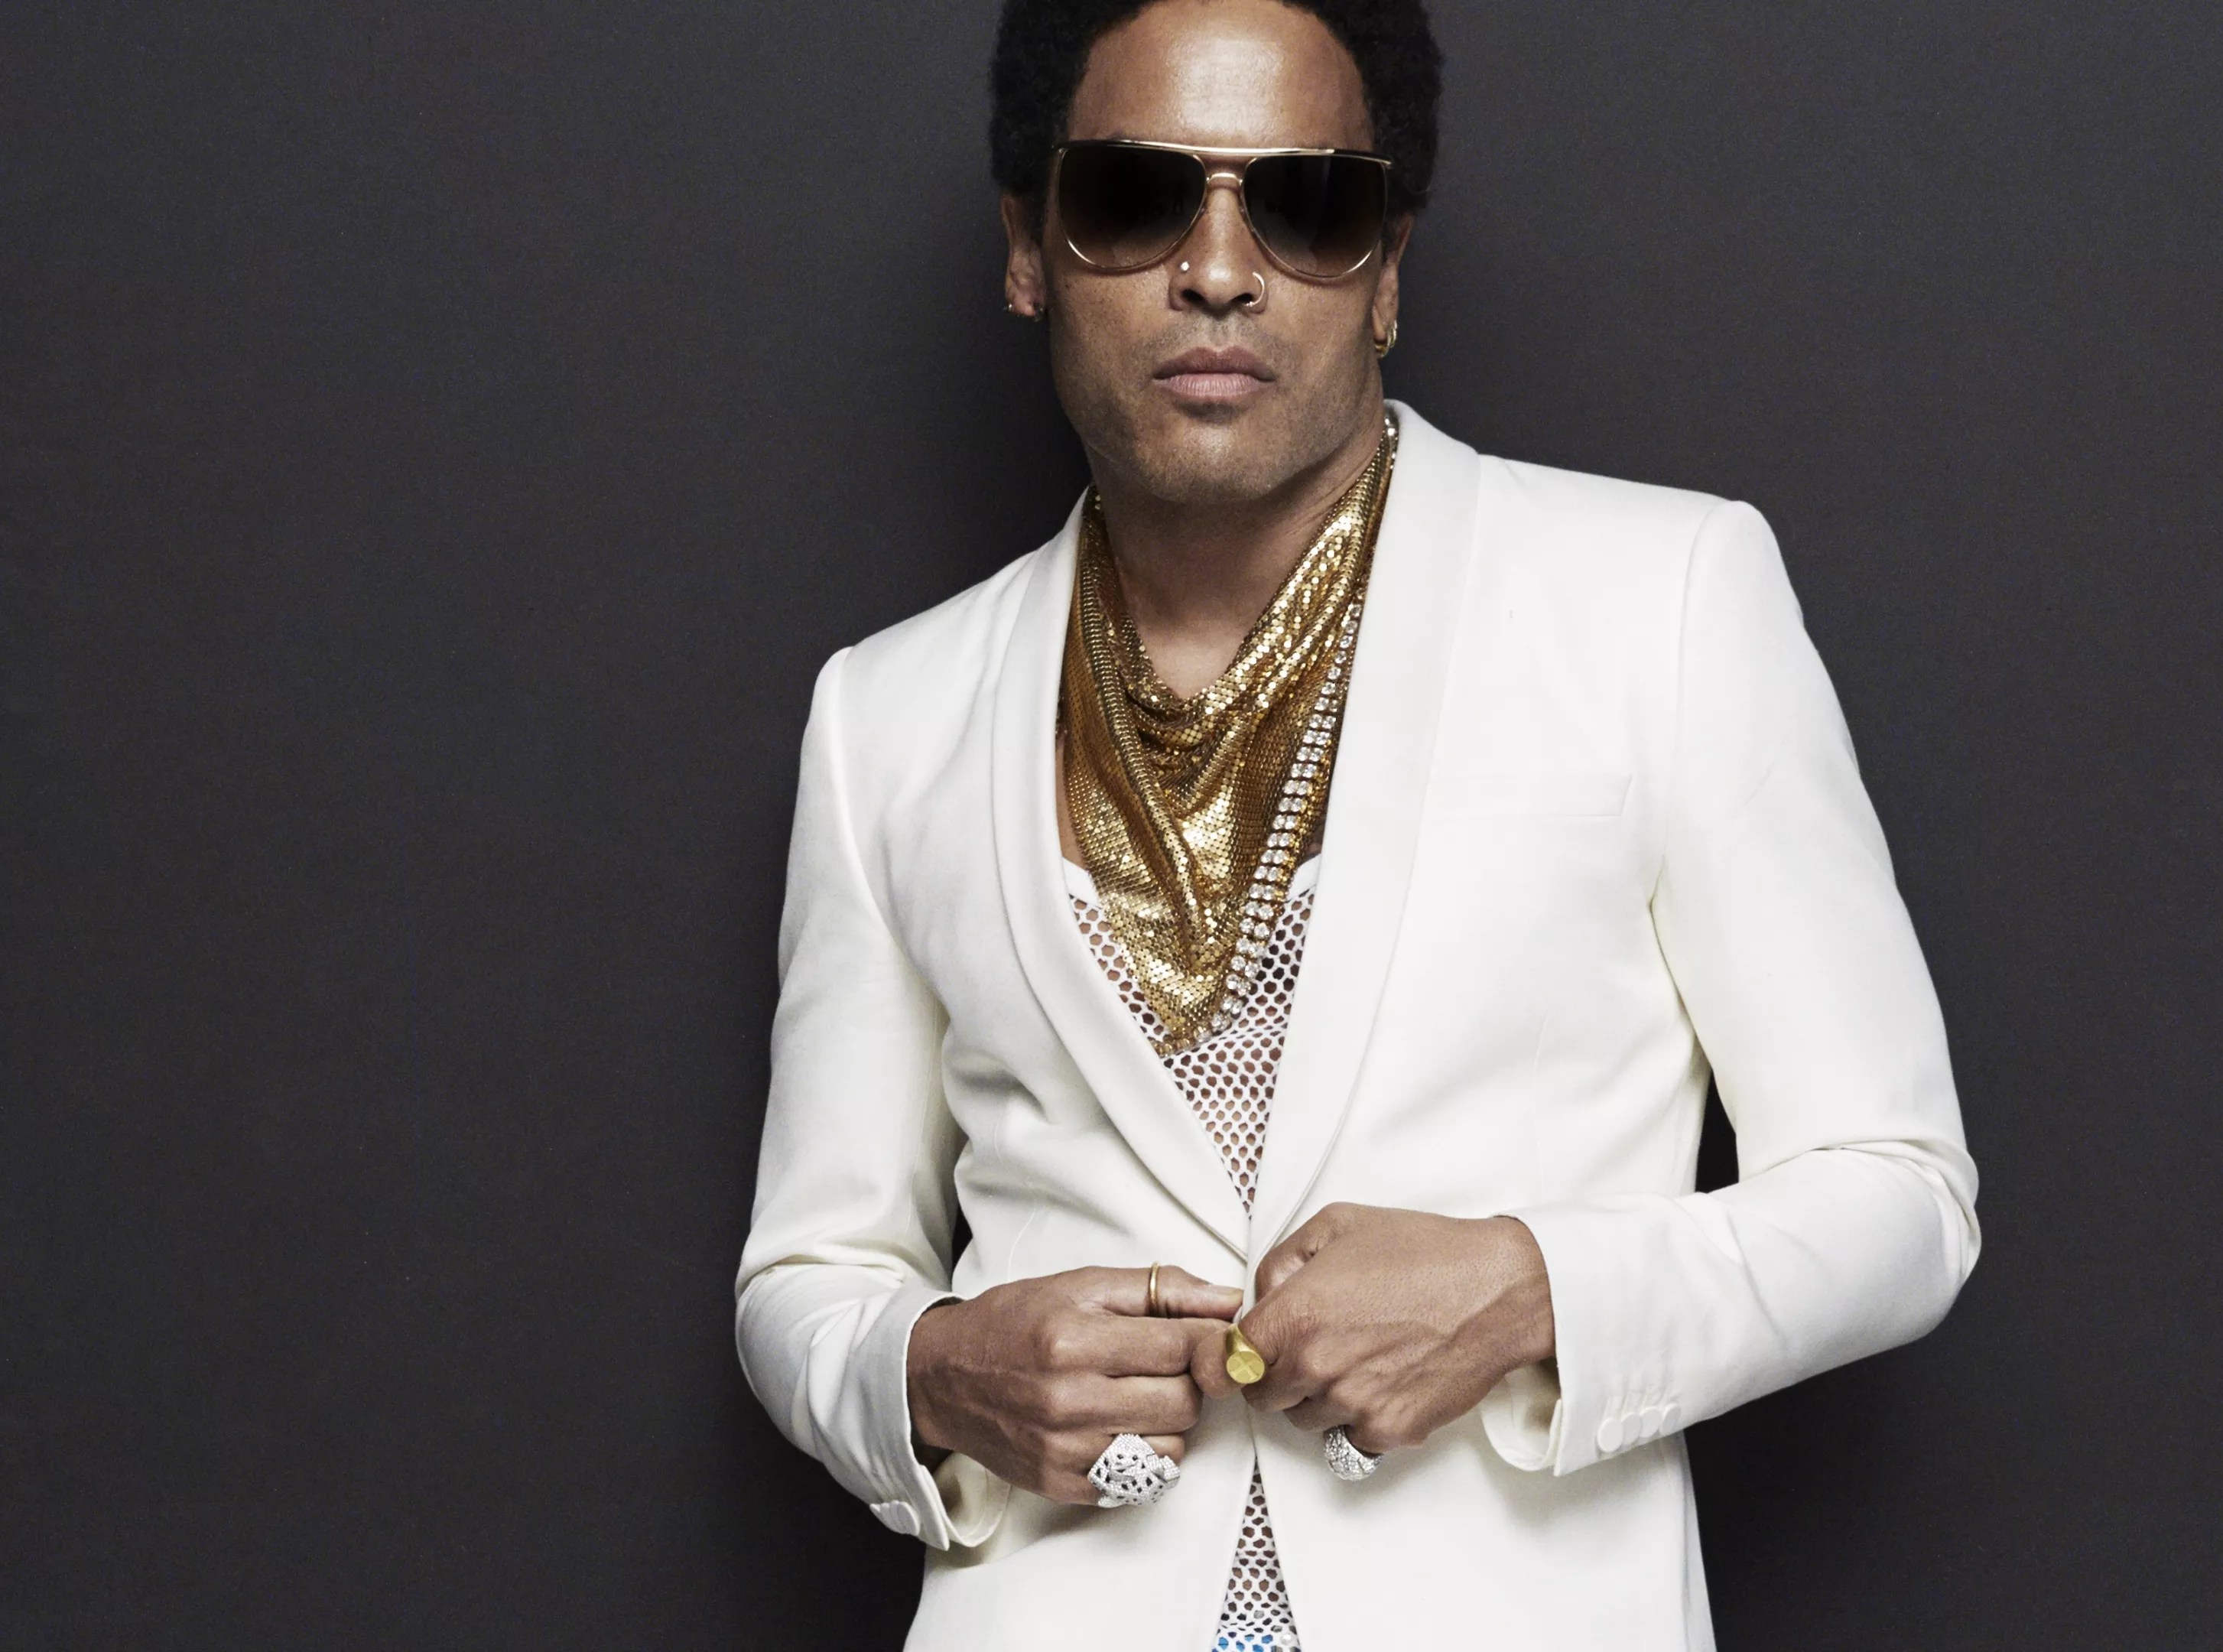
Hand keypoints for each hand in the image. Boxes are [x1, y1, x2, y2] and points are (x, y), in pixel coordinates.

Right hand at [906, 1266, 1243, 1504]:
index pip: (1182, 1347)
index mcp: (1073, 1340)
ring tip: (1138, 1394)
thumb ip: (1159, 1288)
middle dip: (1187, 1380)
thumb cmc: (1014, 1323)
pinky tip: (1119, 1424)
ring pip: (1172, 1446)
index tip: (1205, 1335)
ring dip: (1169, 1420)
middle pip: (1184, 1401)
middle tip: (1162, 1364)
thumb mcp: (1080, 1284)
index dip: (1207, 1339)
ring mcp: (1065, 1450)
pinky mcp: (1063, 1485)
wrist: (943, 1377)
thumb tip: (1228, 1301)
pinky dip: (1144, 1452)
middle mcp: (1068, 1400)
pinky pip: (1141, 1479)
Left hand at [1236, 1205, 1554, 1454]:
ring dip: (1320, 1398)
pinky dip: (1362, 1418)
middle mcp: (1317, 1367)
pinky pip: (1351, 1439)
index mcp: (1296, 1316)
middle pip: (1265, 1397)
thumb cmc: (1423, 1252)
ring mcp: (1353, 1405)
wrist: (1498, 1289)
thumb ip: (1280, 1262)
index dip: (1240, 1355)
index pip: (1231, 1362)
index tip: (1252, 1352)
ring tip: (1360, 1357)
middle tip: (1317, 1345)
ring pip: (1306, 1420)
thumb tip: (1261, 1298)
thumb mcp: (1336, 1225)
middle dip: (1281, 1374)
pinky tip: (1387, 1379)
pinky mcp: (1391, 1431)